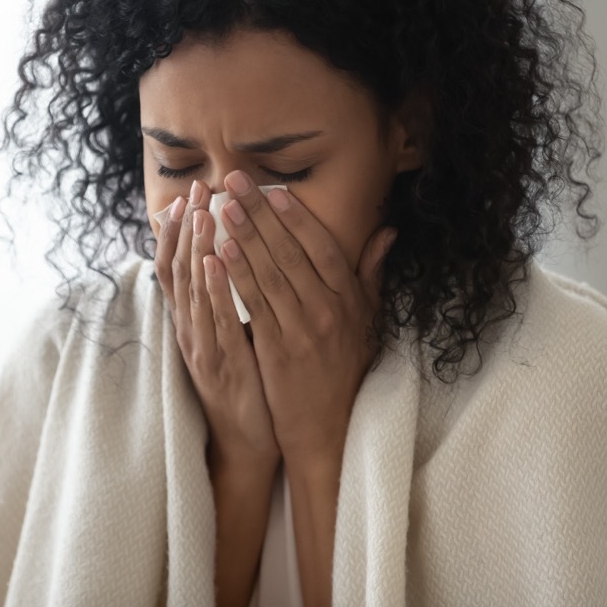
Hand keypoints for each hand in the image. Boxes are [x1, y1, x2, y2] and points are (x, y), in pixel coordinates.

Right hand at [153, 180, 280, 470]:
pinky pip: (214, 321)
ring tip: (202, 213)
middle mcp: (191, 328)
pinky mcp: (219, 364)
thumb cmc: (248, 381)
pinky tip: (214, 262)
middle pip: (181, 270)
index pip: (181, 265)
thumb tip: (237, 257)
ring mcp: (202, 346)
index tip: (190, 193)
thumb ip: (236, 295)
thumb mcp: (237, 334)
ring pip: (193, 290)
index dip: (182, 229)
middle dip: (187, 227)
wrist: (247, 438)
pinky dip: (212, 290)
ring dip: (196, 249)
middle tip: (194, 189)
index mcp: (195, 319)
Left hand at [212, 171, 397, 467]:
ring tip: (223, 206)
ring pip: (270, 273)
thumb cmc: (345, 368)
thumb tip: (387, 231)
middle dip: (261, 213)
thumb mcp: (369, 320)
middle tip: (235, 180)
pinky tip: (219, 252)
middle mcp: (329, 310)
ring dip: (245, 237)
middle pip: (291, 253)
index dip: (297, 217)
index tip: (275, 189)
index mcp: (351, 300)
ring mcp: (303, 330)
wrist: (328, 426)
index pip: (323, 248)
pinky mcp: (277, 349)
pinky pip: (255, 305)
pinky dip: (237, 276)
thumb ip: (371, 273)